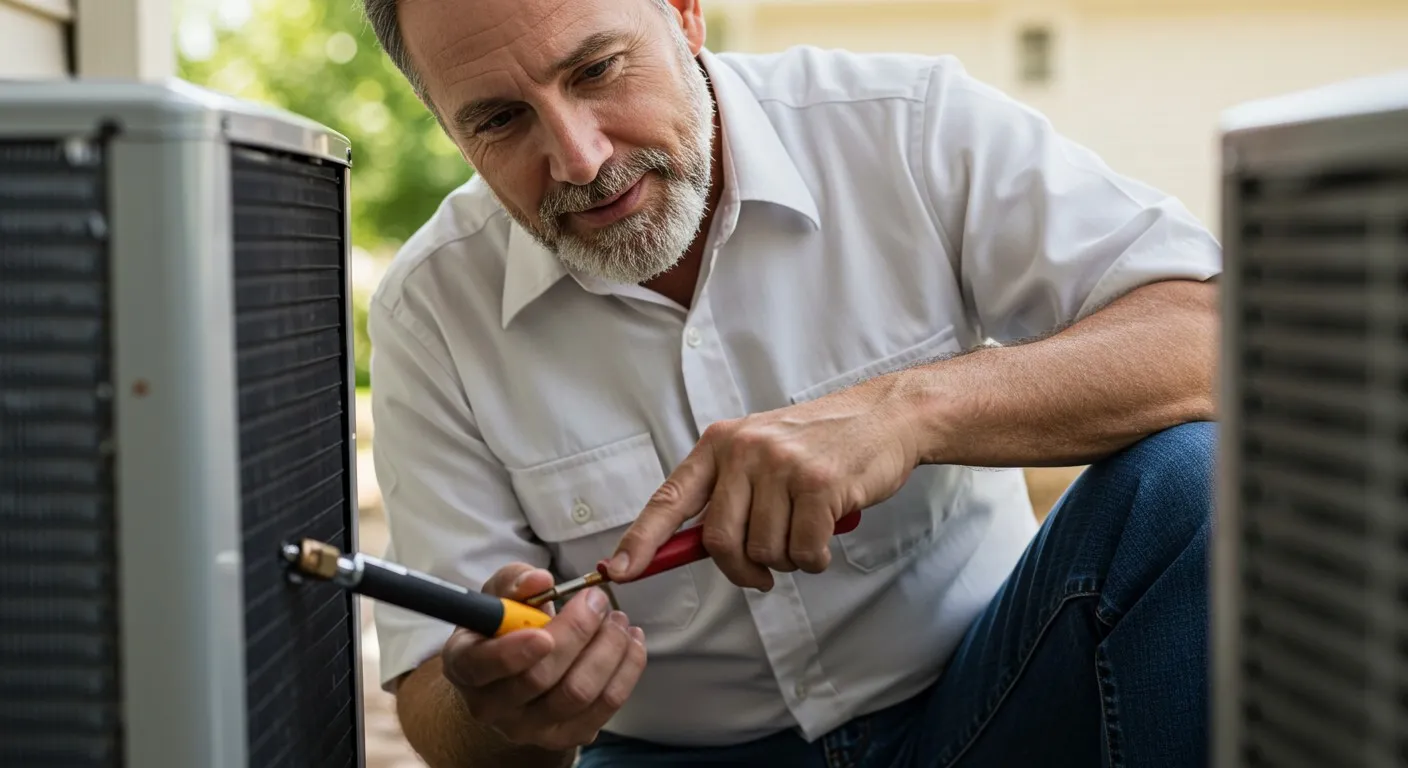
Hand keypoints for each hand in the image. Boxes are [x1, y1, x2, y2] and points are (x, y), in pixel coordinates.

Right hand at [440, 563, 647, 751]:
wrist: (516, 672)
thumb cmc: (506, 626)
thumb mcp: (501, 595)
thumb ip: (515, 582)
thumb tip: (539, 581)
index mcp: (464, 665)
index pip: (481, 667)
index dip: (512, 653)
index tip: (543, 633)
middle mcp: (491, 705)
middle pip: (539, 678)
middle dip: (578, 632)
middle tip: (597, 600)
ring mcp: (529, 727)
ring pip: (578, 693)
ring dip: (608, 649)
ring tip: (618, 619)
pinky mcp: (566, 735)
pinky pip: (605, 706)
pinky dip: (626, 670)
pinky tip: (631, 642)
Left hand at [606, 383, 919, 589]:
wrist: (884, 418)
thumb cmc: (819, 445)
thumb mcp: (760, 454)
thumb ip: (726, 494)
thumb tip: (686, 548)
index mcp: (719, 443)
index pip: (670, 499)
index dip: (641, 539)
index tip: (619, 570)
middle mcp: (744, 450)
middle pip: (718, 540)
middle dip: (741, 570)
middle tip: (763, 573)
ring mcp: (781, 465)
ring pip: (764, 552)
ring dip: (787, 560)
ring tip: (807, 529)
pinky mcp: (819, 485)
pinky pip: (804, 553)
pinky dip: (816, 557)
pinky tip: (828, 531)